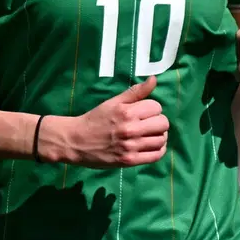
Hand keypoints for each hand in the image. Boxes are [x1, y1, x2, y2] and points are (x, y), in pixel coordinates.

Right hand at [41, 76, 168, 168]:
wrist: (76, 141)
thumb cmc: (95, 119)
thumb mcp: (113, 102)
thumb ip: (135, 92)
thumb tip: (154, 79)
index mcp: (126, 112)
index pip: (157, 107)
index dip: (152, 108)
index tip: (144, 112)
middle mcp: (130, 129)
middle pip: (163, 123)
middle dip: (158, 122)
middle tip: (148, 124)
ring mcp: (130, 146)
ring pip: (161, 139)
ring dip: (158, 136)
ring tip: (149, 135)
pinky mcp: (130, 160)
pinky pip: (156, 155)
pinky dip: (158, 150)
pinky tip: (151, 146)